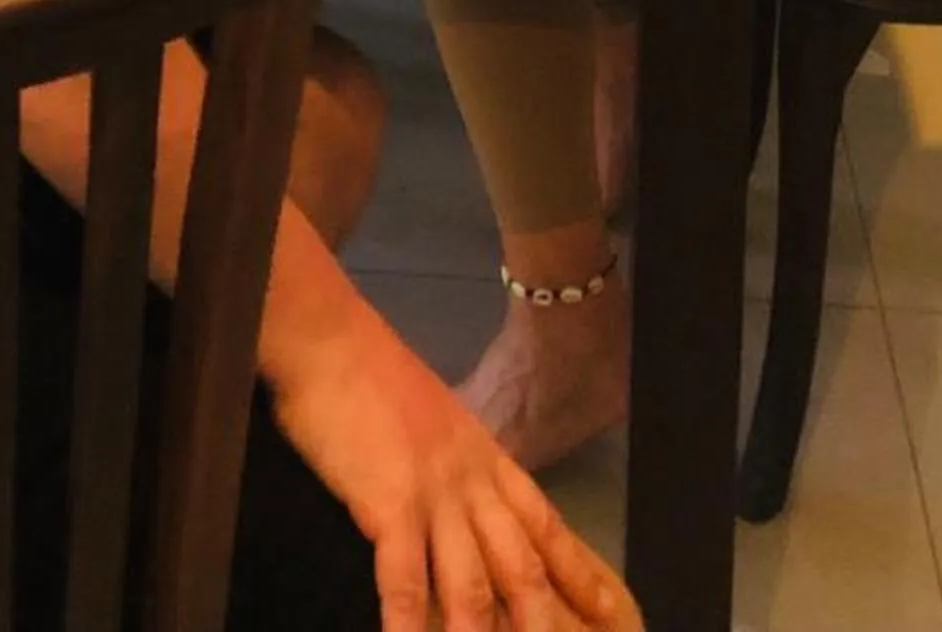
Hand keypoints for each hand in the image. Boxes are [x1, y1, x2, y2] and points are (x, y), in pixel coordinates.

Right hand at [272, 308, 641, 630]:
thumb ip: (460, 461)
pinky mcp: (391, 504)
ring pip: (475, 586)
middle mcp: (472, 481)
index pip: (546, 526)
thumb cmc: (370, 373)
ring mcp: (434, 495)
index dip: (580, 574)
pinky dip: (411, 625)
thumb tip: (470, 498)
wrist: (330, 338)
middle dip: (547, 621)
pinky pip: (406, 580)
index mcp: (486, 457)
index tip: (611, 613)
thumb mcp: (437, 417)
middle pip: (522, 566)